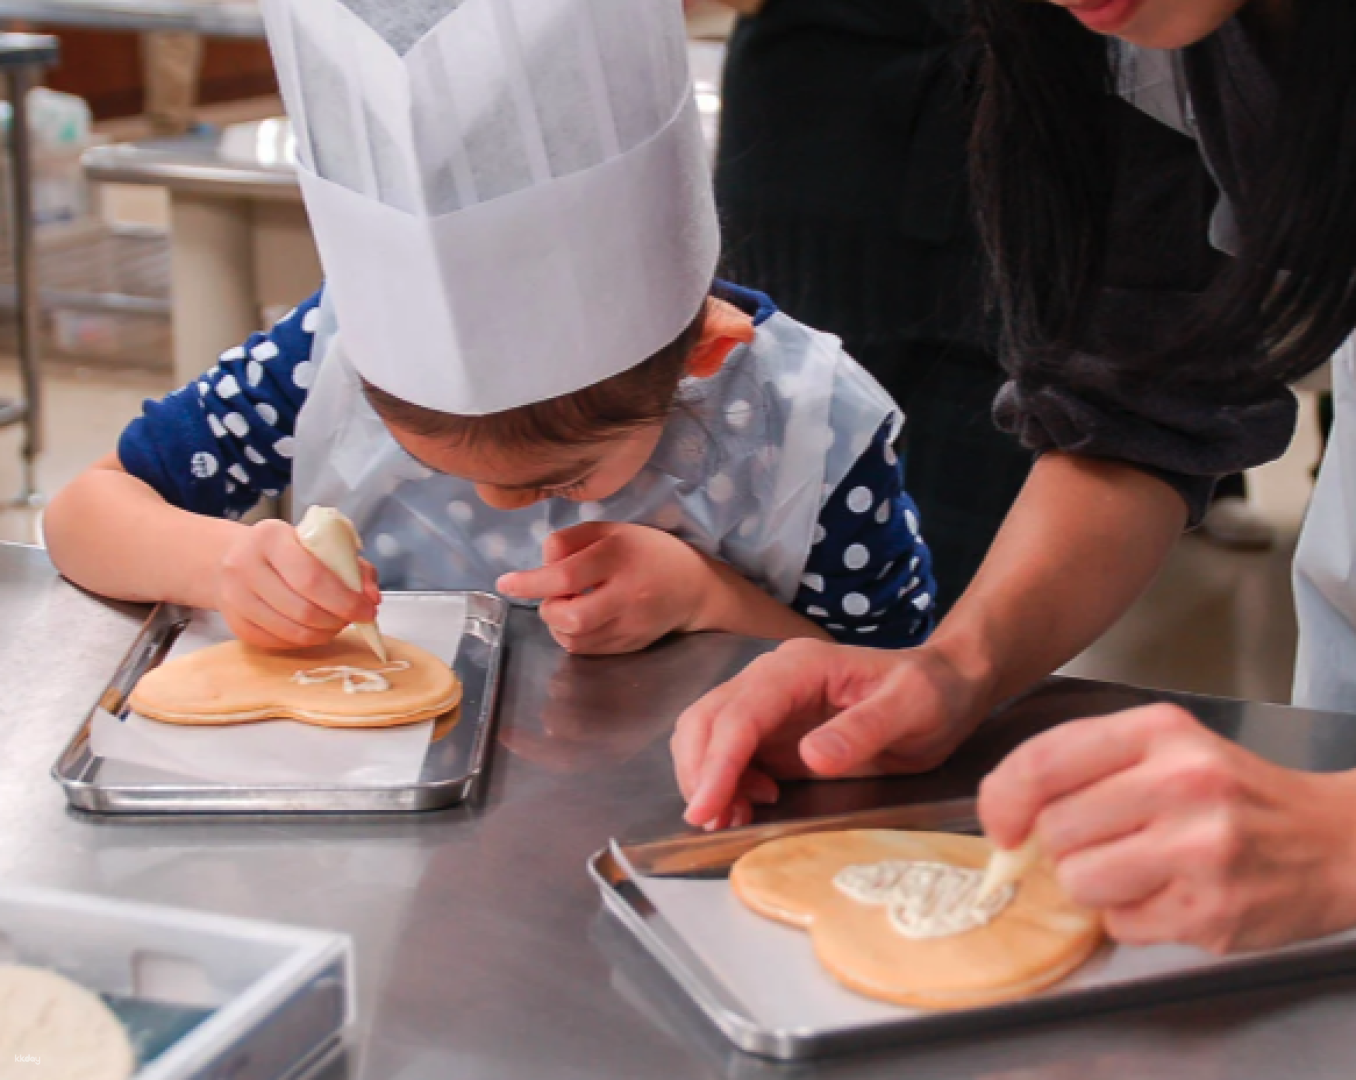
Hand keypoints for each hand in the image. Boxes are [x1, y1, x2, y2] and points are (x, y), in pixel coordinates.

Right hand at [213, 519, 380, 650]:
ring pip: (291, 631)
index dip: (345, 600)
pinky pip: (277, 643)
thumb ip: (353, 566)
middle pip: (302, 609)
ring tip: (336, 624)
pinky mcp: (235, 623)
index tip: (367, 610)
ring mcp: (235, 597)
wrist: (233, 557)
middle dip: (337, 620)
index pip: (312, 577)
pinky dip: (303, 641)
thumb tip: (372, 598)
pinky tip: (314, 630)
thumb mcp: (321, 543)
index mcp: (271, 537)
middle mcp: (245, 565)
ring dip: (323, 634)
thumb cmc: (287, 548)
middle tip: (353, 618)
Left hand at [498, 523, 719, 655]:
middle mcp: (627, 594)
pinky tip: (583, 620)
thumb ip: (570, 540)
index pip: (566, 575)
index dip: (530, 582)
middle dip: (549, 610)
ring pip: (575, 639)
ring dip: (558, 625)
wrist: (695, 587)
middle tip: (553, 597)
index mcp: (618, 556)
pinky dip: (573, 637)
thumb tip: (540, 563)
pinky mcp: (631, 646)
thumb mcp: (610, 530)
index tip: (505, 583)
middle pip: (571, 617)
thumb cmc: (646, 551)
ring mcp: (631, 625)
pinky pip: (587, 650)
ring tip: (569, 606)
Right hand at [672, 638, 986, 829]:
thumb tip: (810, 756)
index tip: (706, 807)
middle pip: (707, 719)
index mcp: (800, 667)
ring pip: (708, 734)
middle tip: (712, 821)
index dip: (717, 761)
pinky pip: (729, 753)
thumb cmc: (931, 693)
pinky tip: (749, 804)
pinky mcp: (773, 729)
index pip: (740, 713)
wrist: (945, 687)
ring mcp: (769, 703)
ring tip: (730, 818)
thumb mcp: (910, 708)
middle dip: (699, 771)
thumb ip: (861, 730)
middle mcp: (773, 678)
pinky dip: (723, 782)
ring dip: (706, 778)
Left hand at [979, 705, 1355, 953]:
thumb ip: (1084, 766)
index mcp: (1159, 733)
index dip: (1003, 799)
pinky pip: (1119, 925)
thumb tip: (1004, 815)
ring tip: (1139, 869)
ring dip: (1093, 886)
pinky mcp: (1212, 912)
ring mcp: (1200, 850)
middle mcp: (1181, 783)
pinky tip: (1171, 895)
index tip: (1003, 823)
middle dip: (1062, 846)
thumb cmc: (1232, 794)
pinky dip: (1131, 918)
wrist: (1333, 842)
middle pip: (1055, 829)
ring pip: (1079, 881)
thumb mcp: (1165, 749)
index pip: (1042, 762)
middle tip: (1105, 843)